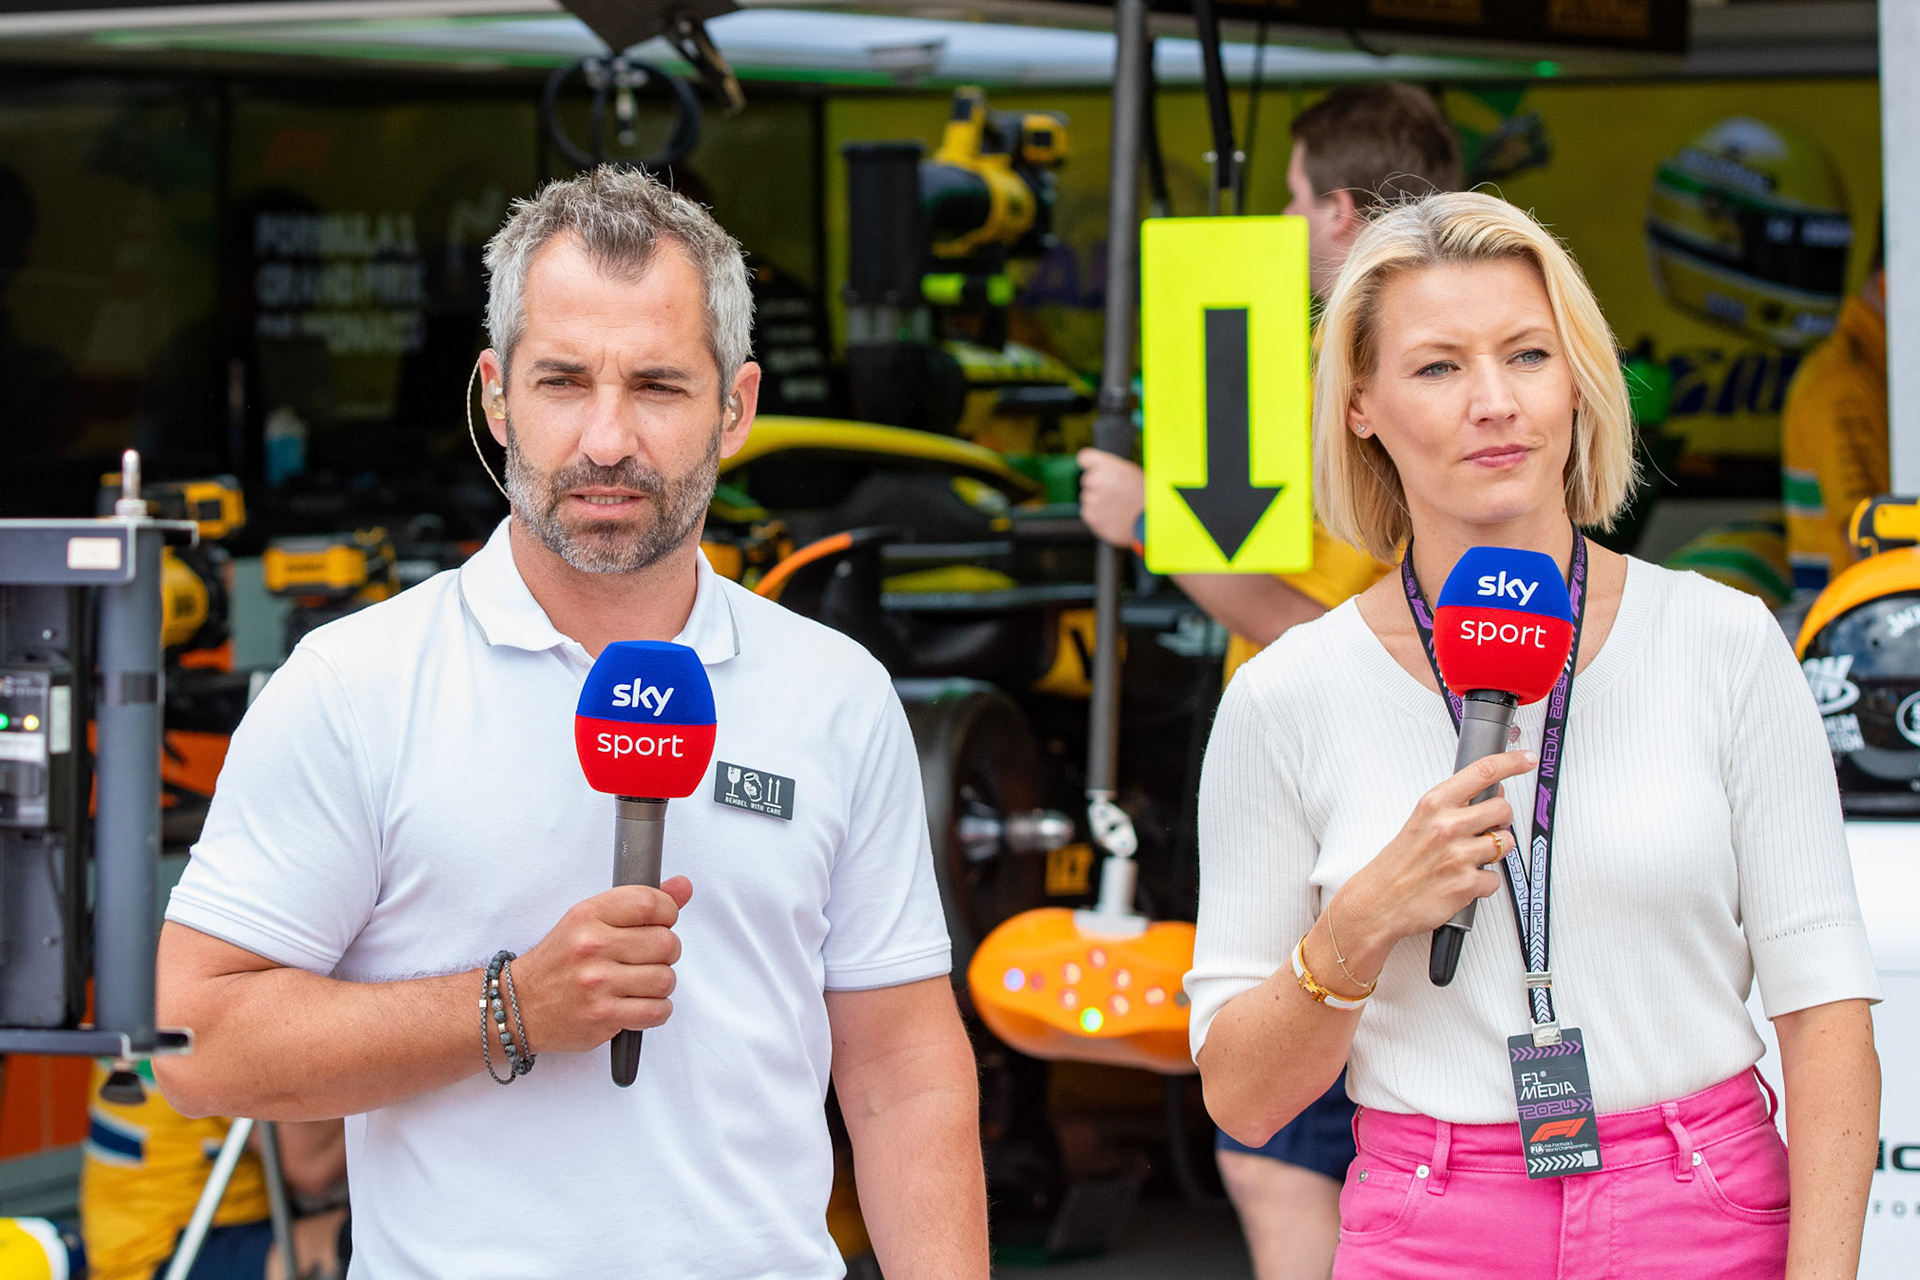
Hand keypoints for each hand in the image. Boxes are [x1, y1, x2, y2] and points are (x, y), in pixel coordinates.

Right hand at [508, 876, 693, 1054]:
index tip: (663, 921)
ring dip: (661, 983)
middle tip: (649, 956)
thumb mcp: (590, 920)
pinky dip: (656, 1009)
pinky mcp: (603, 1016)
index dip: (668, 912)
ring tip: (640, 982)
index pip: (650, 903)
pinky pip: (658, 1011)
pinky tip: (638, 1003)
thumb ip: (639, 903)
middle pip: (665, 943)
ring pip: (665, 979)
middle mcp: (592, 947)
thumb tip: (683, 886)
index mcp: (588, 915)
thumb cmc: (560, 961)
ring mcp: (597, 984)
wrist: (519, 1006)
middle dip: (667, 951)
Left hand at [1076, 448, 1145, 547]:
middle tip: (1117, 494)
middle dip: (1098, 486)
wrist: (1152, 520)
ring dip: (1098, 502)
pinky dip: (1098, 516)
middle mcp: (1096, 480)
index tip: (1095, 469)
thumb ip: (1111, 470)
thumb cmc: (1145, 495)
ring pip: (1088, 498)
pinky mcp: (1091, 518)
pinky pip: (1089, 514)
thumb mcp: (1131, 473)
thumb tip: (1096, 470)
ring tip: (1118, 507)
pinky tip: (1114, 516)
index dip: (1091, 465)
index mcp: (1107, 465)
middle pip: (1087, 480)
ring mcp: (1092, 500)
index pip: (1084, 458)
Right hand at [1337, 752, 1535, 952]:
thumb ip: (1453, 807)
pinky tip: (1464, 880)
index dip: (1512, 762)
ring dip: (1495, 852)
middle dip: (1501, 820)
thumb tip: (1489, 797)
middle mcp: (1448, 826)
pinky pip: (1495, 878)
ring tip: (1470, 857)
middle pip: (1503, 809)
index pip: (1482, 772)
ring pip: (1505, 844)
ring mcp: (1459, 855)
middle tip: (1487, 828)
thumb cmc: (1398, 863)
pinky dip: (1484, 882)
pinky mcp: (1467, 884)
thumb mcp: (1420, 821)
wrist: (1379, 900)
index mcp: (1435, 804)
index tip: (1526, 759)